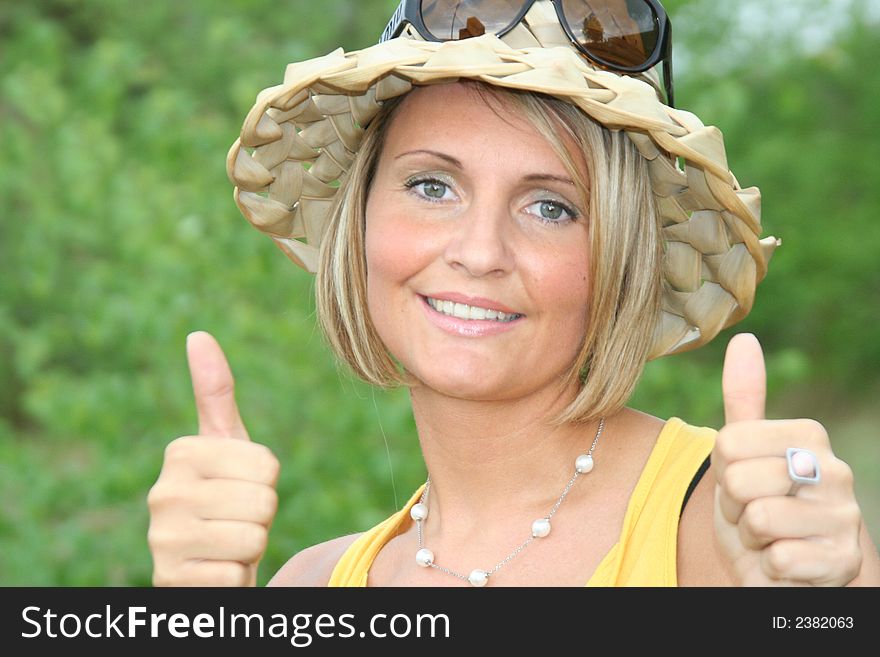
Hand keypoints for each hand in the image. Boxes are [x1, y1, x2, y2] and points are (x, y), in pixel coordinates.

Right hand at [147, 331, 279, 585]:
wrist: (202, 567)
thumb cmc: (223, 497)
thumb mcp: (224, 446)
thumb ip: (215, 393)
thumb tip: (198, 335)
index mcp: (180, 453)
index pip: (267, 465)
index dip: (265, 483)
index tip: (241, 488)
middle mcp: (163, 492)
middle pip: (263, 501)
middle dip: (260, 516)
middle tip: (236, 520)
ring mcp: (162, 539)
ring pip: (253, 537)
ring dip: (249, 546)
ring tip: (227, 543)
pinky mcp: (170, 579)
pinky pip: (236, 573)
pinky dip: (235, 575)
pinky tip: (214, 570)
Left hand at [712, 333, 862, 585]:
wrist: (781, 567)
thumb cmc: (758, 503)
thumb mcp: (743, 451)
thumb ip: (744, 398)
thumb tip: (744, 339)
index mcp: (809, 436)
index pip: (728, 442)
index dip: (722, 470)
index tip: (741, 480)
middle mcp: (836, 471)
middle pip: (740, 480)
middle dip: (734, 505)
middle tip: (753, 512)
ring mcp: (844, 518)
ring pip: (760, 519)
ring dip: (751, 537)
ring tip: (768, 537)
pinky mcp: (841, 561)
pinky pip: (779, 559)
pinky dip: (769, 566)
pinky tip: (784, 563)